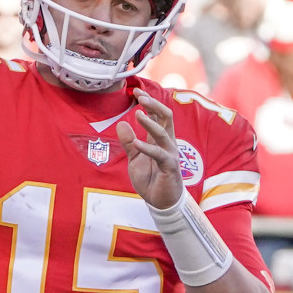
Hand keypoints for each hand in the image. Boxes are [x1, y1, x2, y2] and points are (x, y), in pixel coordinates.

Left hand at [116, 89, 182, 209]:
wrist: (160, 202)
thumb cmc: (151, 179)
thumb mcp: (135, 159)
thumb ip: (129, 142)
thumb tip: (121, 123)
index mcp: (159, 139)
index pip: (157, 115)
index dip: (148, 101)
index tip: (136, 91)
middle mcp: (167, 143)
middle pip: (166, 116)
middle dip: (154, 105)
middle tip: (141, 97)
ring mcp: (170, 153)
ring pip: (163, 132)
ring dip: (150, 122)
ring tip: (138, 113)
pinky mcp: (170, 167)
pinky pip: (159, 154)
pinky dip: (147, 148)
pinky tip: (136, 143)